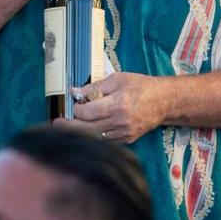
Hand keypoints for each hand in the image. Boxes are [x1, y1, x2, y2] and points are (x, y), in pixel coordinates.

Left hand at [53, 72, 171, 143]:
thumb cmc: (140, 86)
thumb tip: (74, 92)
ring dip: (81, 132)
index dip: (77, 108)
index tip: (75, 103)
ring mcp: (124, 133)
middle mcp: (120, 122)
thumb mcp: (117, 79)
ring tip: (68, 127)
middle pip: (87, 129)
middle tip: (56, 123)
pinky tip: (87, 130)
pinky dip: (95, 136)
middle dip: (70, 126)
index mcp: (117, 104)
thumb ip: (95, 87)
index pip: (87, 112)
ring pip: (95, 137)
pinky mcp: (128, 140)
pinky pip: (106, 140)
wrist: (164, 101)